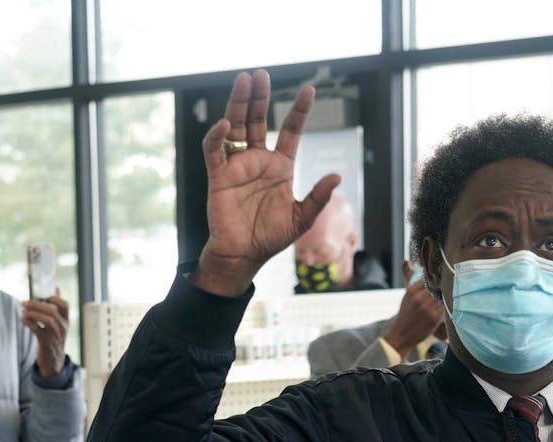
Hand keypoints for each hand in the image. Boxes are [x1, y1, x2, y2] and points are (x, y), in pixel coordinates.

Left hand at [20, 290, 69, 378]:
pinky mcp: (46, 343)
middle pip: (52, 311)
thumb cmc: (53, 339)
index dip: (54, 298)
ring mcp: (55, 336)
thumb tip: (56, 287)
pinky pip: (37, 330)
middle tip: (24, 302)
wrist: (53, 362)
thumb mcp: (58, 324)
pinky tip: (22, 319)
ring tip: (23, 311)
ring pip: (47, 320)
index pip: (64, 305)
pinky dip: (28, 323)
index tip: (42, 296)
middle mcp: (62, 328)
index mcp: (65, 321)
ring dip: (32, 313)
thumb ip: (56, 307)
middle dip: (36, 304)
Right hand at [194, 69, 341, 296]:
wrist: (244, 255)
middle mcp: (258, 160)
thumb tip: (337, 177)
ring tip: (243, 81)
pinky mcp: (218, 176)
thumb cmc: (271, 237)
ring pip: (236, 126)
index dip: (299, 111)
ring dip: (238, 103)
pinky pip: (215, 150)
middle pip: (257, 119)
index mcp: (280, 166)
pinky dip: (218, 136)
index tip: (309, 90)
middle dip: (259, 97)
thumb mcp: (302, 218)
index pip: (290, 130)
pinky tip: (225, 124)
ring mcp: (237, 165)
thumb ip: (318, 197)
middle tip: (261, 74)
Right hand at [380, 279, 448, 357]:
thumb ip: (417, 288)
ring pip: (442, 296)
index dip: (434, 280)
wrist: (401, 335)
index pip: (428, 279)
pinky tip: (441, 308)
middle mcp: (419, 298)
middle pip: (437, 286)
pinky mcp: (434, 317)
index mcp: (412, 291)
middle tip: (443, 290)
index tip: (438, 281)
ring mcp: (427, 308)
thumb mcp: (406, 298)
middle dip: (440, 288)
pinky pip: (444, 307)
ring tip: (442, 299)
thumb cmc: (405, 316)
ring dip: (444, 297)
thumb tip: (429, 277)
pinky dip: (444, 306)